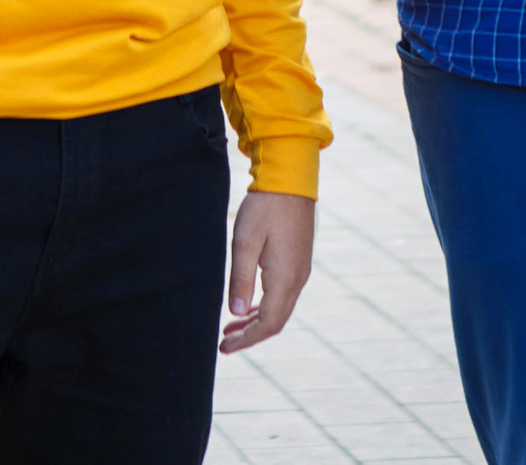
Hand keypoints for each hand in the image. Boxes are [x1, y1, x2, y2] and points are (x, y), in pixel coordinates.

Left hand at [221, 190, 314, 354]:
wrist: (290, 179)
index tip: (224, 347)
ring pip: (280, 309)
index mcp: (285, 278)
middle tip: (224, 343)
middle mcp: (298, 279)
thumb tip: (237, 313)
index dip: (246, 339)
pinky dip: (266, 306)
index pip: (268, 323)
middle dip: (250, 335)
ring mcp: (301, 270)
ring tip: (232, 328)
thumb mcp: (245, 241)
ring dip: (256, 321)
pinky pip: (284, 295)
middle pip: (276, 321)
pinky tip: (250, 304)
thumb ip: (241, 278)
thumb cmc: (264, 207)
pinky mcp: (299, 260)